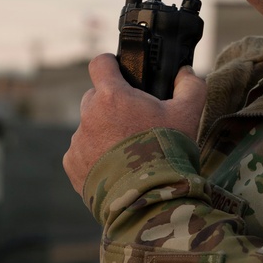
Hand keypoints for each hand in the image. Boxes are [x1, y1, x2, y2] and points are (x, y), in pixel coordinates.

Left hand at [62, 53, 206, 193]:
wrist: (148, 199)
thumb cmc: (168, 152)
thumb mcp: (188, 115)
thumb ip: (190, 86)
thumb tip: (185, 72)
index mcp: (112, 96)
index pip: (100, 64)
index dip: (110, 64)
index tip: (120, 71)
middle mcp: (89, 115)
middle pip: (95, 97)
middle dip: (111, 104)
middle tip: (134, 122)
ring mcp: (78, 141)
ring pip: (89, 127)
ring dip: (103, 133)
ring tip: (128, 153)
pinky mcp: (72, 165)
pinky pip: (82, 153)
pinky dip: (94, 158)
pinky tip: (116, 169)